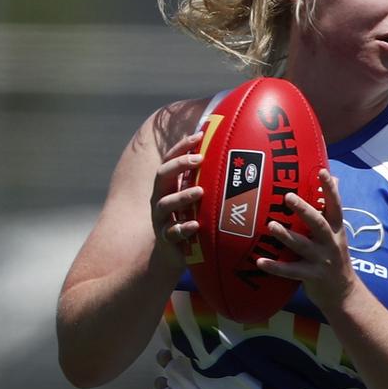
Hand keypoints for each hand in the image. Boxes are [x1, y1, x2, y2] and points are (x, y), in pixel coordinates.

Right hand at [151, 131, 204, 265]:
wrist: (173, 253)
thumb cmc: (188, 217)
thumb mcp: (193, 197)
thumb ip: (202, 180)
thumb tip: (227, 153)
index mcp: (167, 185)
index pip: (169, 160)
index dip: (181, 147)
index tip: (199, 135)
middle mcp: (160, 198)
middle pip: (162, 176)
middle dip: (178, 165)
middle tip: (199, 159)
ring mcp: (161, 219)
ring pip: (165, 204)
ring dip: (183, 196)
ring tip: (200, 191)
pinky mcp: (167, 238)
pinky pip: (172, 232)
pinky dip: (183, 228)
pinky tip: (195, 226)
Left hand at [256, 169, 357, 312]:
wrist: (344, 293)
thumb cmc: (335, 257)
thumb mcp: (338, 233)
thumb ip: (331, 209)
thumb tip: (334, 178)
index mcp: (337, 229)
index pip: (335, 206)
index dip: (330, 189)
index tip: (323, 172)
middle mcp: (331, 243)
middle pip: (318, 223)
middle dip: (304, 210)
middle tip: (288, 197)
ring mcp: (322, 260)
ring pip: (302, 246)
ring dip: (286, 235)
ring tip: (271, 225)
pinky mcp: (312, 277)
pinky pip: (291, 271)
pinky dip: (275, 267)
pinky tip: (259, 261)